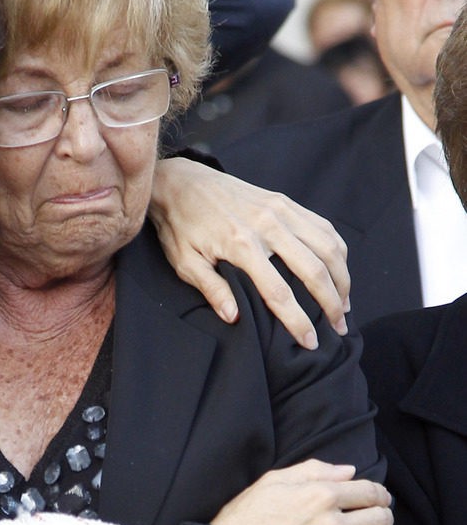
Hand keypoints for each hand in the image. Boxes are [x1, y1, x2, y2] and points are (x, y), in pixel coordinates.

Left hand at [148, 158, 350, 348]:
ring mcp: (280, 210)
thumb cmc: (181, 227)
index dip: (298, 321)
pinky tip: (340, 271)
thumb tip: (234, 317)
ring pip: (328, 245)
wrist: (182, 183)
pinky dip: (337, 250)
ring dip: (342, 278)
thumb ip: (211, 289)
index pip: (279, 292)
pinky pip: (322, 226)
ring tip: (344, 304)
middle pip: (314, 269)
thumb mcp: (184, 263)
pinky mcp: (285, 201)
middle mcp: (268, 225)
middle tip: (338, 328)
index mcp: (241, 245)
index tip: (310, 342)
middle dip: (331, 303)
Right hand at [210, 460, 394, 524]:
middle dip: (384, 515)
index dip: (380, 493)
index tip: (377, 497)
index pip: (370, 491)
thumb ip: (315, 470)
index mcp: (321, 495)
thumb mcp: (275, 480)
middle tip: (377, 517)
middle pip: (381, 518)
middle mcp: (332, 524)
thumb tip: (349, 471)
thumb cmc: (247, 515)